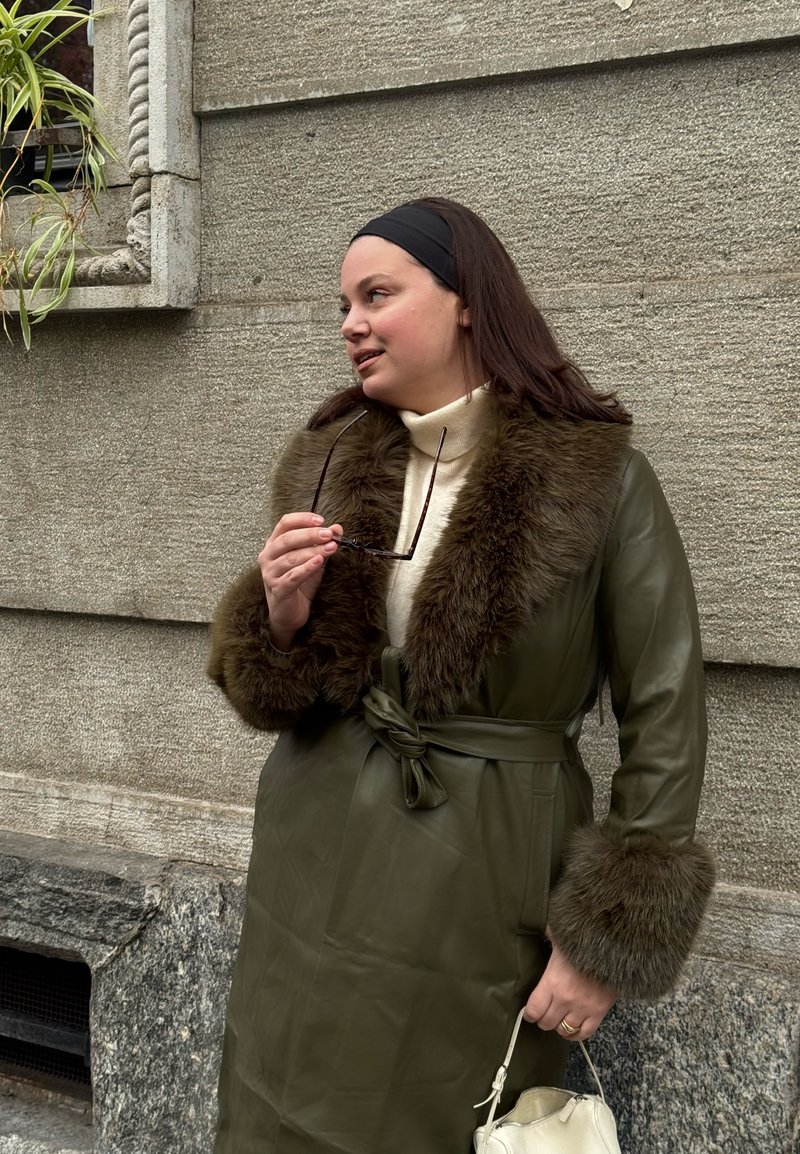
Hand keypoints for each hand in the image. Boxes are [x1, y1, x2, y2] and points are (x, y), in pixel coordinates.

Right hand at [257, 512, 342, 648]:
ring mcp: (270, 574)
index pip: (284, 524)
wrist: (289, 614)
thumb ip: (322, 544)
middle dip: (310, 535)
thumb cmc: (299, 583)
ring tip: (331, 547)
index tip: (321, 520)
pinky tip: (319, 561)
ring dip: (312, 551)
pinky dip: (306, 568)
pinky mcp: (277, 590)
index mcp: (274, 544)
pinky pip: (292, 576)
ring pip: (291, 558)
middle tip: (328, 534)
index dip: (302, 519)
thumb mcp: (313, 560)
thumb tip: (338, 528)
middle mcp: (268, 556)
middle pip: (287, 539)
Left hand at [523, 935, 616, 1042]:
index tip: (529, 1012)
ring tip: (558, 1020)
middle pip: (547, 1022)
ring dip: (559, 1027)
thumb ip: (548, 935)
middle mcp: (565, 999)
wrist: (615, 947)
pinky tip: (572, 1030)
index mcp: (552, 982)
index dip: (529, 1013)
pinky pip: (585, 1033)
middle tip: (544, 1014)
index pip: (534, 1009)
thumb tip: (540, 925)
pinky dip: (576, 1035)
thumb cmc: (585, 940)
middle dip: (543, 1020)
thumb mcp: (560, 936)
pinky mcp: (599, 1012)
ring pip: (564, 1030)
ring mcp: (583, 1008)